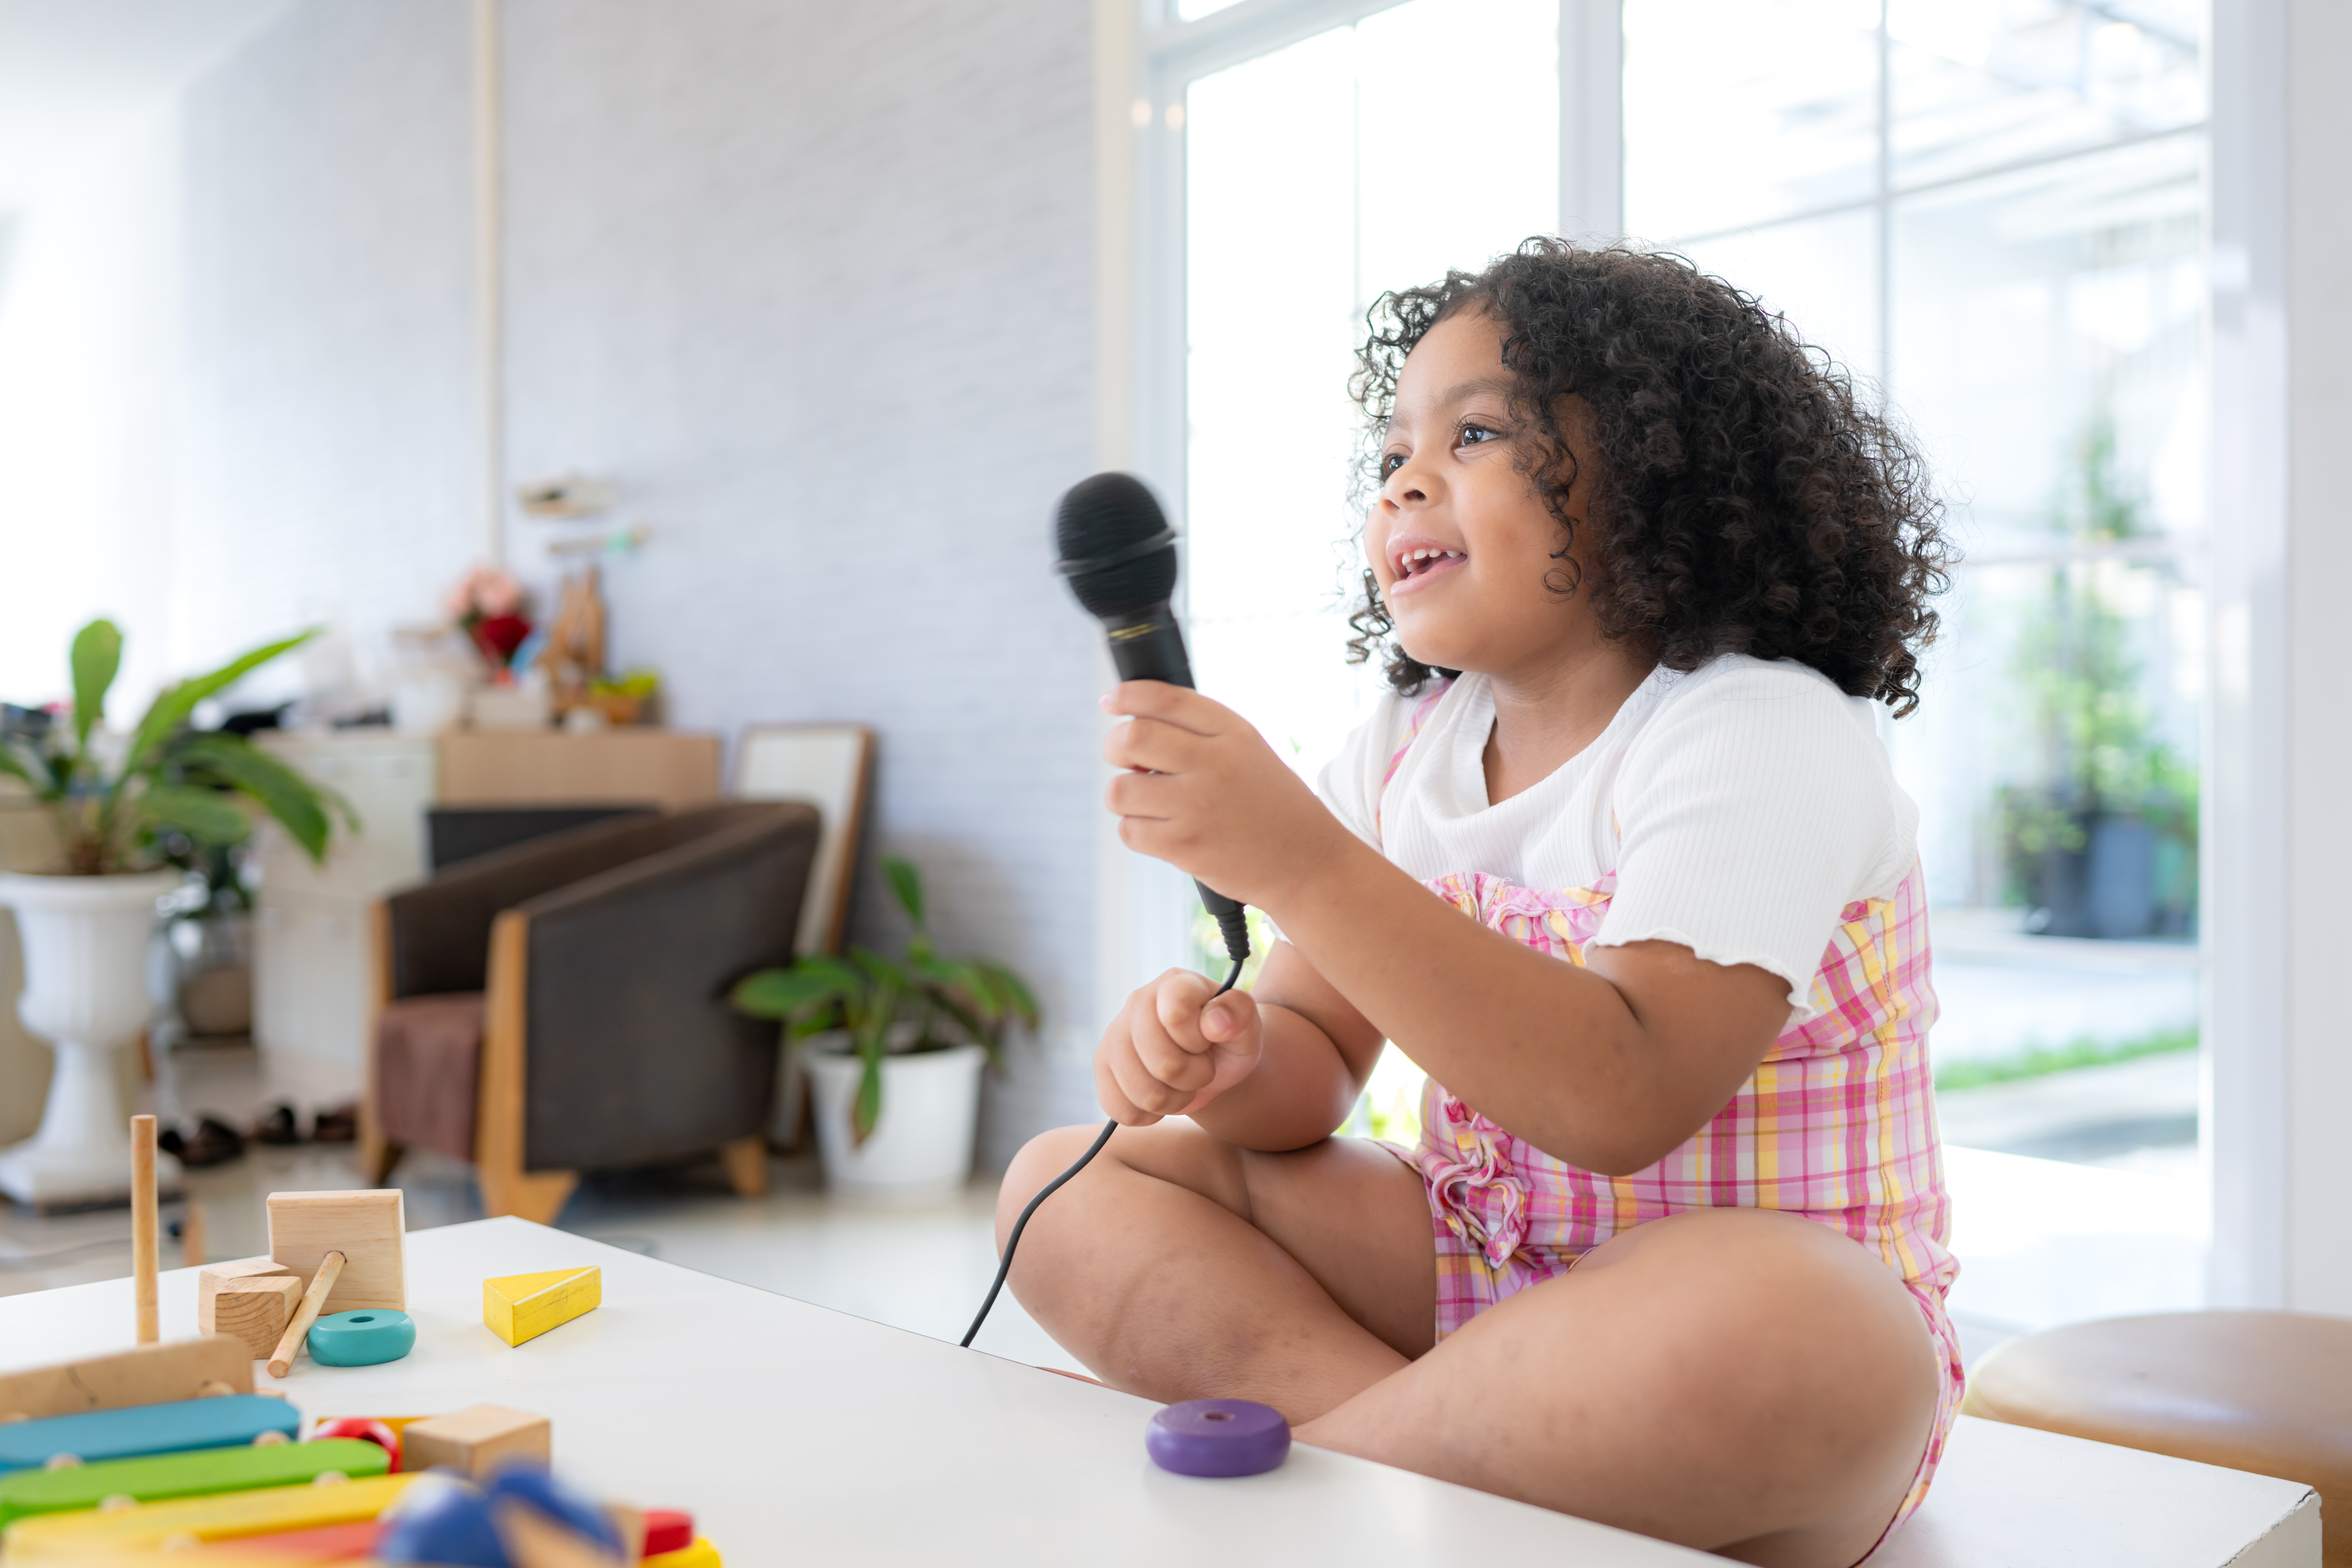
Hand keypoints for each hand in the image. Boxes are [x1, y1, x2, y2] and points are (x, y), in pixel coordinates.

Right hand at [1095, 968, 1262, 1124]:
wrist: (1209, 1065)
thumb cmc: (1228, 1041)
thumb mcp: (1247, 1027)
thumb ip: (1239, 1014)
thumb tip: (1215, 1022)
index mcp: (1175, 984)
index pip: (1176, 1014)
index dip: (1197, 1041)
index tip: (1207, 1040)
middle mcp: (1137, 1002)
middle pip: (1162, 1062)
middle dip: (1193, 1077)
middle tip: (1201, 1068)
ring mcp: (1114, 1035)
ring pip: (1142, 1092)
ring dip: (1173, 1099)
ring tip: (1183, 1083)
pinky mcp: (1102, 1067)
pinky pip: (1120, 1109)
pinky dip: (1148, 1114)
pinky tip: (1161, 1095)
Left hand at [1101, 681, 1346, 910]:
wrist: (1308, 864)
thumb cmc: (1272, 806)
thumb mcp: (1249, 752)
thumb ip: (1200, 733)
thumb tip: (1133, 726)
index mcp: (1233, 733)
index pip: (1164, 698)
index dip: (1127, 695)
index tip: (1111, 703)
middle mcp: (1215, 763)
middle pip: (1132, 738)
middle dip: (1115, 747)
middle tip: (1127, 761)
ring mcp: (1197, 806)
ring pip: (1121, 789)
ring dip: (1124, 795)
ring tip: (1150, 802)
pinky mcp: (1184, 846)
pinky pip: (1129, 830)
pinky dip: (1136, 830)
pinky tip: (1163, 831)